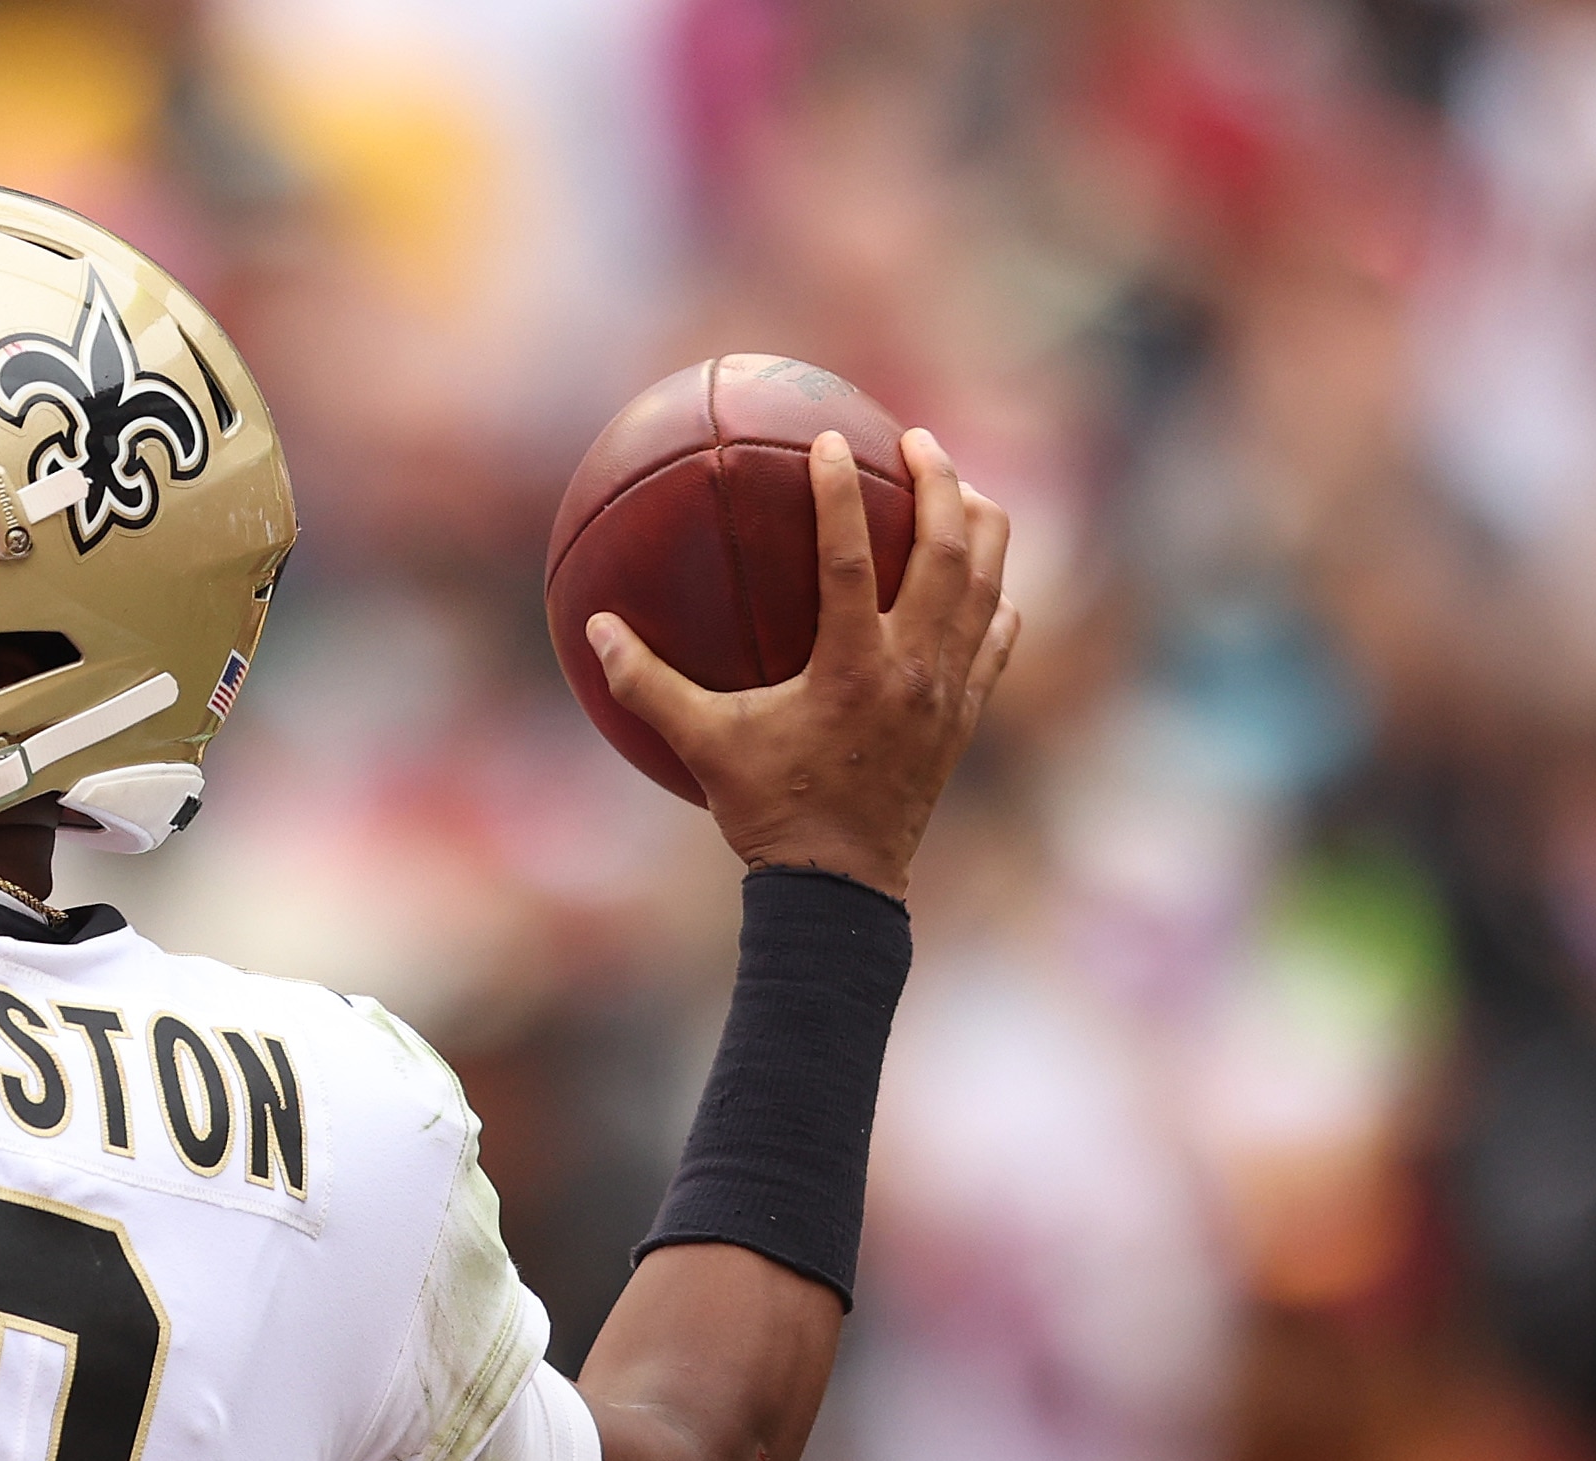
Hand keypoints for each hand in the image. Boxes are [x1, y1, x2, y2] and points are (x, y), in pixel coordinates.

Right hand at [587, 427, 1015, 898]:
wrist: (840, 887)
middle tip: (916, 441)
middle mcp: (913, 669)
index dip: (840, 491)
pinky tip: (987, 581)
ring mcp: (949, 692)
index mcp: (851, 667)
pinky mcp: (967, 716)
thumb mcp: (702, 746)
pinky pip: (998, 642)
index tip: (827, 439)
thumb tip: (597, 629)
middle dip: (939, 483)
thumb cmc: (766, 811)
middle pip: (947, 552)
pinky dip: (995, 600)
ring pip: (987, 585)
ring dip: (979, 527)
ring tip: (961, 488)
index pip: (850, 557)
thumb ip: (647, 686)